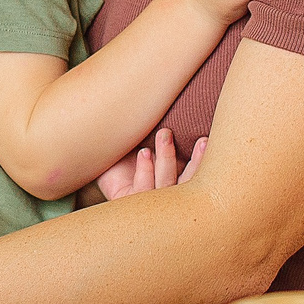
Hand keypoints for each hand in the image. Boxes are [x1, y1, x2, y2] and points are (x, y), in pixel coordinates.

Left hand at [92, 129, 206, 198]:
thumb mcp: (151, 138)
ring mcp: (145, 200)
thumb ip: (174, 133)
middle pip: (188, 185)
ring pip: (165, 186)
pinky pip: (141, 189)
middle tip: (202, 140)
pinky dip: (145, 170)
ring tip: (165, 134)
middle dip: (197, 163)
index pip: (196, 177)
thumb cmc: (125, 148)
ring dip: (168, 159)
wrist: (94, 157)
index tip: (209, 140)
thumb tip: (198, 102)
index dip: (205, 162)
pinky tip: (144, 153)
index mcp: (174, 181)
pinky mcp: (127, 201)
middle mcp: (163, 195)